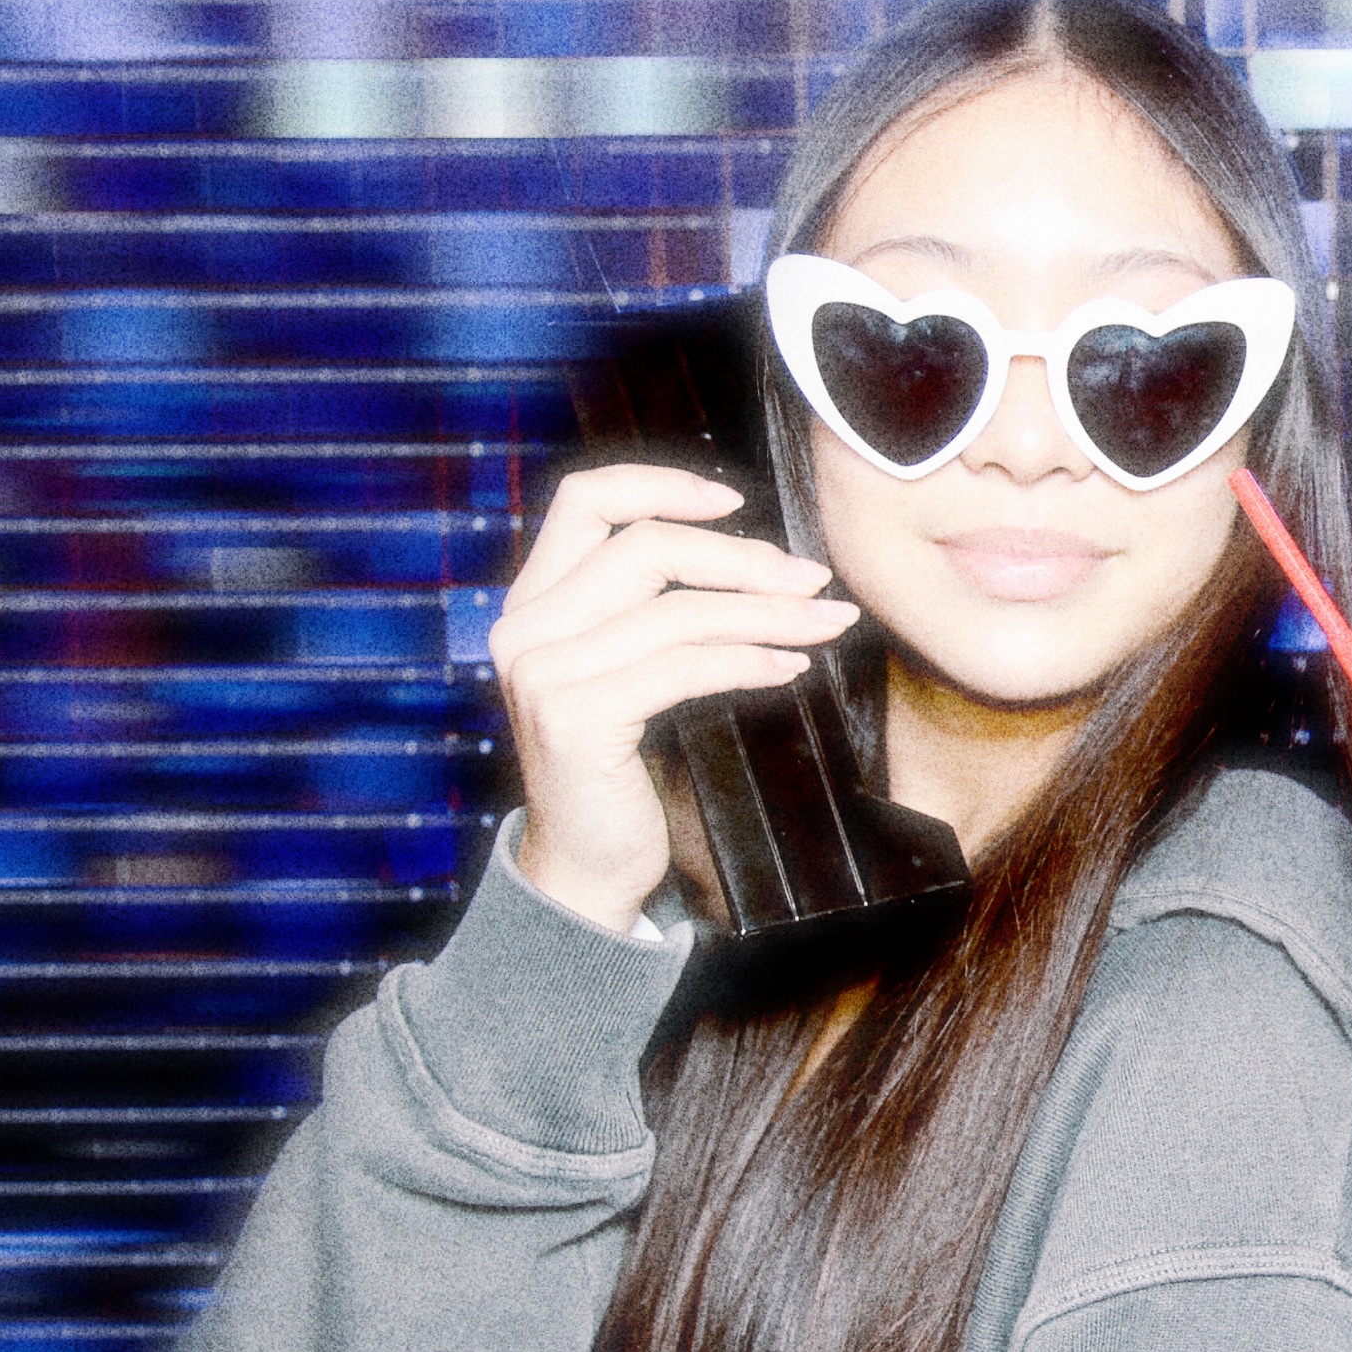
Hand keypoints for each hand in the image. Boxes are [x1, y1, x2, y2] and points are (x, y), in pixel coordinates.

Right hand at [489, 464, 857, 934]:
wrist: (587, 865)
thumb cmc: (621, 765)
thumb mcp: (627, 670)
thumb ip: (653, 607)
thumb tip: (758, 556)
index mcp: (532, 601)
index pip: (583, 499)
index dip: (662, 485)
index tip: (736, 502)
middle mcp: (524, 628)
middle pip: (646, 548)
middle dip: (744, 558)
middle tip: (813, 579)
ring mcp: (543, 673)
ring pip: (676, 610)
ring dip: (766, 613)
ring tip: (827, 623)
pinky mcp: (575, 719)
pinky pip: (682, 667)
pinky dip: (747, 659)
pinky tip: (790, 666)